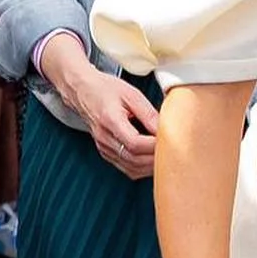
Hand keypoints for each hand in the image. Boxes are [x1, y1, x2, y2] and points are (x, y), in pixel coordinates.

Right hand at [42, 35, 159, 179]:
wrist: (82, 90)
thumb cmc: (105, 89)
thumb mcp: (131, 94)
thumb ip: (149, 114)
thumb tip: (167, 129)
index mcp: (110, 121)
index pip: (135, 143)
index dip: (154, 146)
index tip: (170, 141)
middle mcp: (104, 138)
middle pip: (134, 160)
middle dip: (156, 159)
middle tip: (173, 152)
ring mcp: (104, 148)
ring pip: (131, 168)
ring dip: (151, 167)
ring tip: (166, 157)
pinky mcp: (106, 152)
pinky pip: (126, 168)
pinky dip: (142, 168)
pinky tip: (153, 160)